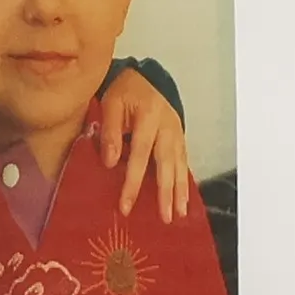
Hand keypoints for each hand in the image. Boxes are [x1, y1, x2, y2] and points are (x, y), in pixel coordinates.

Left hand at [99, 69, 189, 221]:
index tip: (126, 206)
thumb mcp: (110, 104)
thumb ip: (110, 131)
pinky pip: (183, 161)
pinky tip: (184, 198)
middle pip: (166, 164)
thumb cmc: (123, 92)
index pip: (140, 155)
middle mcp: (167, 127)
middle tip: (165, 217)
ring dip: (180, 190)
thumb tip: (110, 163)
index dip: (133, 182)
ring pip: (179, 165)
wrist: (143, 77)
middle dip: (166, 193)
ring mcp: (177, 132)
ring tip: (179, 214)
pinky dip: (184, 180)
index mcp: (149, 117)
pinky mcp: (180, 137)